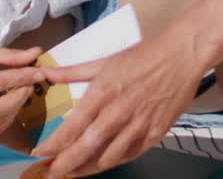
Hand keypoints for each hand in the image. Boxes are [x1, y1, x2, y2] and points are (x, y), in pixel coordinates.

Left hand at [32, 30, 202, 178]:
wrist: (181, 56)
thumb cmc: (143, 54)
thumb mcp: (104, 61)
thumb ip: (73, 71)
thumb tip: (47, 73)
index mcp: (102, 94)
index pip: (71, 128)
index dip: (53, 145)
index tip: (41, 152)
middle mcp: (118, 114)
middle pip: (85, 149)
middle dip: (65, 165)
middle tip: (51, 173)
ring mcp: (138, 126)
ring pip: (107, 159)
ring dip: (87, 169)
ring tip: (74, 172)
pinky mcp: (155, 133)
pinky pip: (130, 155)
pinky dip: (114, 161)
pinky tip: (104, 163)